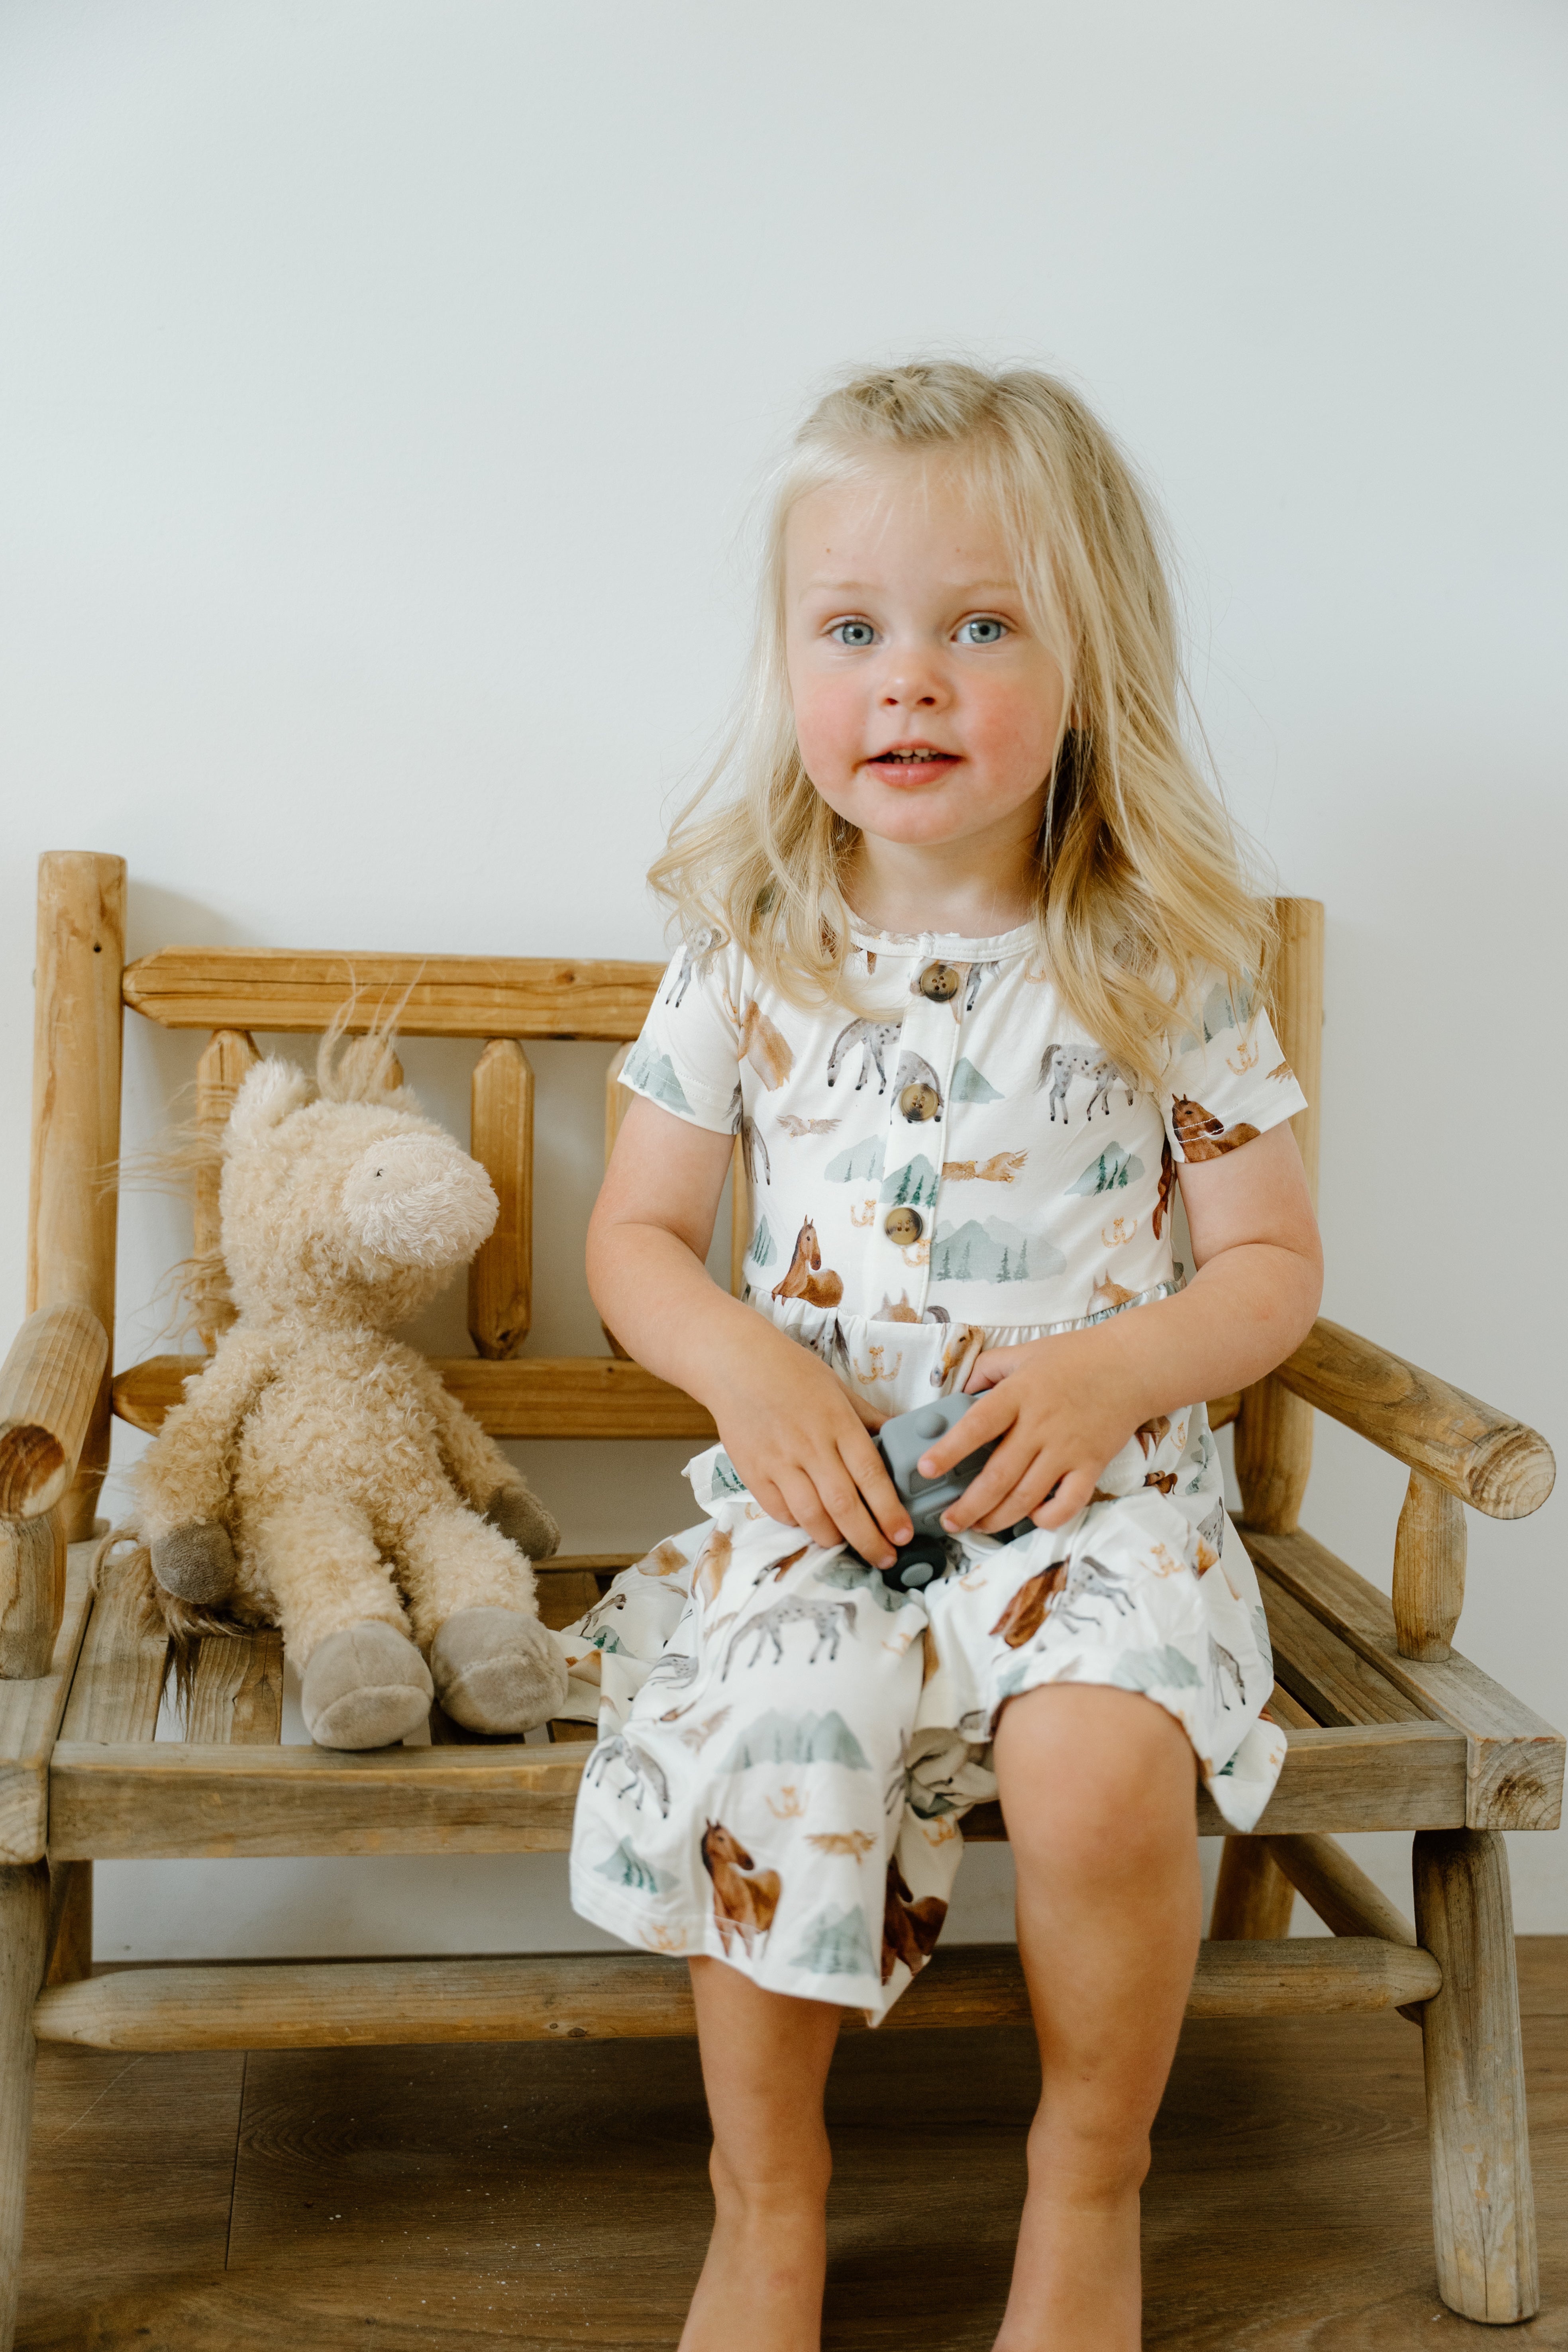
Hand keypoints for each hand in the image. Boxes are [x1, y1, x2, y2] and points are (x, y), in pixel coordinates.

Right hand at [702, 1328, 911, 1568]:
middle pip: (844, 1505)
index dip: (889, 1511)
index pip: (870, 1475)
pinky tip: (811, 1523)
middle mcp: (810, 1445)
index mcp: (837, 1422)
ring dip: (834, 1538)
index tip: (903, 1534)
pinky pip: (780, 1512)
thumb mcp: (838, 1388)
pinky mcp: (753, 1472)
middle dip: (869, 1539)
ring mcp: (779, 1461)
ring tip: (848, 1544)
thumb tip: (904, 1435)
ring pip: (811, 1516)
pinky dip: (799, 1524)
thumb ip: (869, 1418)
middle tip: (885, 1557)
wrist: (734, 1364)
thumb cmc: (791, 1372)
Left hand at [916, 1327, 1144, 1535]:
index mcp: (1019, 1394)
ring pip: (1026, 1497)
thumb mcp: (1024, 1352)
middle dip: (968, 1506)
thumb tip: (957, 1392)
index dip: (949, 1450)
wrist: (1132, 1366)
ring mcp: (1068, 1449)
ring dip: (997, 1518)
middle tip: (948, 1520)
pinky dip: (1047, 1517)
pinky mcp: (1092, 1465)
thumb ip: (986, 1370)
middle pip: (998, 1475)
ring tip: (977, 1526)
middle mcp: (1041, 1425)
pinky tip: (1032, 1517)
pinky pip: (1068, 1503)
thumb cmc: (1075, 1357)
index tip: (926, 1469)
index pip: (977, 1425)